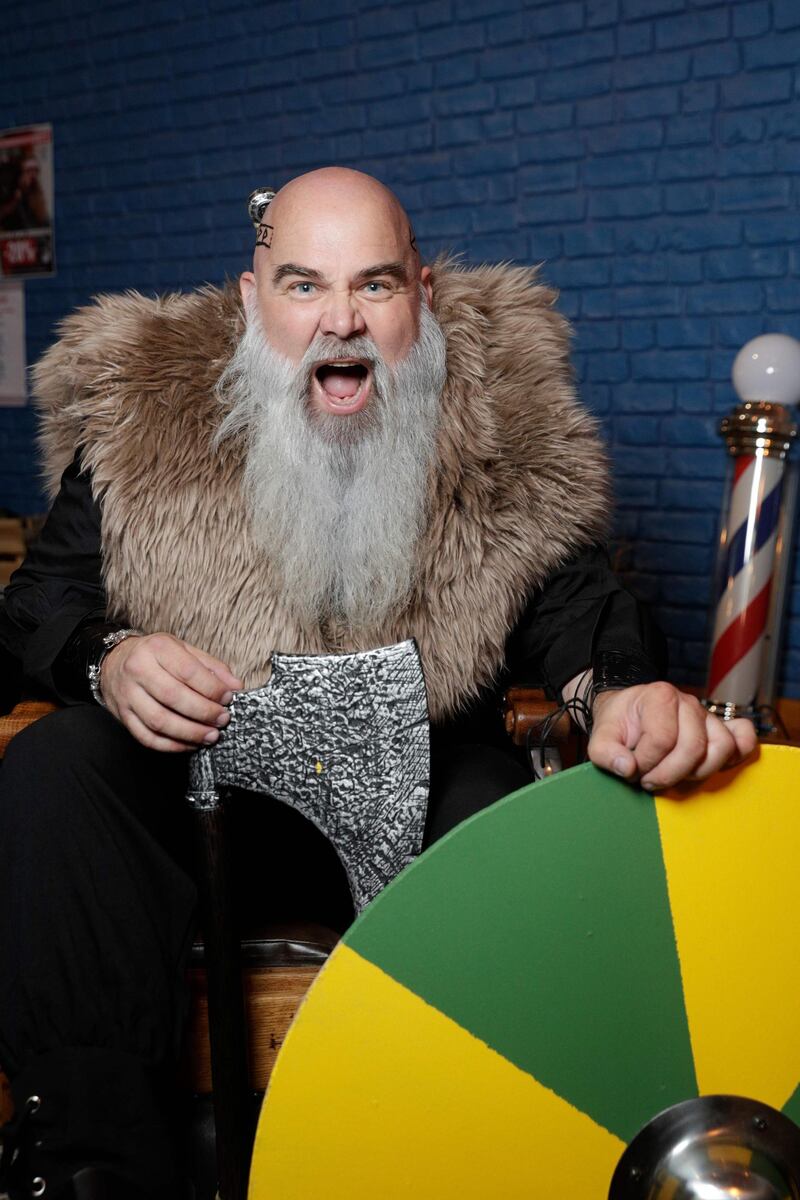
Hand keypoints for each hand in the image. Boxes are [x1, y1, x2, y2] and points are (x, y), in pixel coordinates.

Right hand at [100, 632, 242, 751]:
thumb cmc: (156, 656)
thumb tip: (236, 686)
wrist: (114, 661)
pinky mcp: (123, 716)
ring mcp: (128, 695)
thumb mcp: (183, 649)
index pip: (188, 671)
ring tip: (211, 735)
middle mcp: (138, 670)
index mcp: (157, 648)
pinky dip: (171, 745)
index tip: (228, 698)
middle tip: (223, 719)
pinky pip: (147, 737)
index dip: (211, 688)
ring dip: (189, 732)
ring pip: (159, 721)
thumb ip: (211, 666)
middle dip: (203, 712)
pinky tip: (190, 744)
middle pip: (173, 697)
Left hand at [587, 682, 757, 789]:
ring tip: (673, 776)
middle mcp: (688, 703)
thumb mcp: (601, 736)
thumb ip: (605, 753)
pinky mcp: (721, 729)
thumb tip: (626, 768)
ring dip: (696, 772)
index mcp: (659, 696)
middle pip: (693, 747)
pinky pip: (743, 740)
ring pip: (721, 748)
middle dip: (668, 773)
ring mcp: (708, 716)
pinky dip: (735, 756)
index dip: (645, 763)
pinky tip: (709, 767)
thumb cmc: (619, 725)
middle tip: (648, 781)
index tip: (631, 771)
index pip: (662, 739)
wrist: (629, 713)